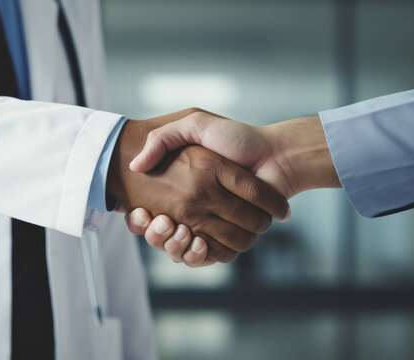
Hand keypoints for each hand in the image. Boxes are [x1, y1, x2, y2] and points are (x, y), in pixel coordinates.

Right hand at [125, 109, 339, 265]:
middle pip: (162, 236)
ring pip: (181, 250)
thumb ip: (164, 137)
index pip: (147, 214)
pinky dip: (199, 255)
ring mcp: (211, 223)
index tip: (137, 213)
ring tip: (179, 229)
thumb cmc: (238, 137)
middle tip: (161, 221)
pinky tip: (198, 241)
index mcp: (184, 186)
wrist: (277, 155)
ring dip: (175, 247)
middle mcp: (195, 207)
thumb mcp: (195, 124)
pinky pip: (207, 256)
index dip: (138, 221)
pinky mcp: (229, 237)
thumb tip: (136, 166)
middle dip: (156, 235)